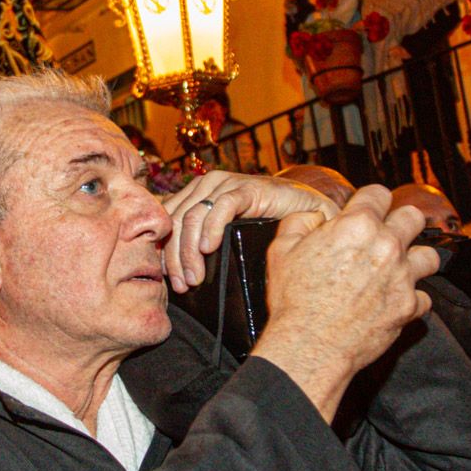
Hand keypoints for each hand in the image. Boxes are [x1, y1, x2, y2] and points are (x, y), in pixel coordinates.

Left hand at [163, 171, 339, 291]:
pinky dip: (211, 229)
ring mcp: (227, 185)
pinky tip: (208, 248)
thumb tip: (173, 268)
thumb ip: (202, 239)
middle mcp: (208, 185)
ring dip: (190, 251)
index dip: (163, 250)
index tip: (167, 280)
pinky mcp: (248, 188)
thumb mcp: (227, 233)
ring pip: (194, 216)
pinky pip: (222, 207)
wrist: (307, 209)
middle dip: (175, 257)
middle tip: (181, 286)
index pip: (168, 220)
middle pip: (177, 221)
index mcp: (197, 194)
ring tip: (195, 277)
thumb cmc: (266, 224)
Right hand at [251, 187, 439, 419]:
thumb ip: (300, 221)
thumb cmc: (294, 302)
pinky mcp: (408, 307)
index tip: (368, 210)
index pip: (379, 193)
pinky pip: (424, 298)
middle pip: (414, 217)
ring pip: (429, 256)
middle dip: (402, 222)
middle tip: (389, 235)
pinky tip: (394, 301)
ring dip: (415, 260)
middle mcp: (386, 246)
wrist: (308, 347)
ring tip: (399, 268)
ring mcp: (401, 277)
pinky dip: (412, 300)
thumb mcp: (281, 250)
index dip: (371, 201)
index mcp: (357, 225)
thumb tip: (315, 216)